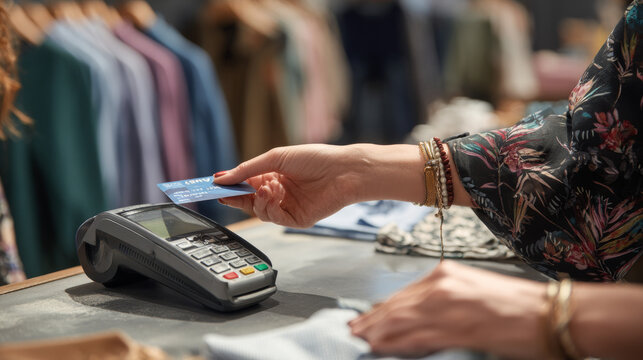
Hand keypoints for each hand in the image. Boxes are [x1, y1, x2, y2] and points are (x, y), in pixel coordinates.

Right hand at [213, 144, 375, 227]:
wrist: (343, 171)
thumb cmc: (315, 158)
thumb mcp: (275, 158)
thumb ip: (247, 170)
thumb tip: (221, 177)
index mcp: (271, 176)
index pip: (244, 184)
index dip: (228, 186)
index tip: (213, 186)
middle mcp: (278, 193)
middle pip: (248, 201)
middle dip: (236, 197)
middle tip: (224, 193)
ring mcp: (287, 207)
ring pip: (258, 211)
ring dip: (258, 199)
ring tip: (268, 186)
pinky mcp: (296, 220)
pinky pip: (274, 218)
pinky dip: (270, 207)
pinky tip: (275, 193)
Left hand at [349, 261, 548, 358]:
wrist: (550, 313)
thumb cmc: (517, 303)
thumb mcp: (472, 290)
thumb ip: (442, 299)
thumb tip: (416, 315)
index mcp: (445, 272)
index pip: (403, 293)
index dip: (381, 307)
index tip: (365, 315)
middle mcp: (440, 284)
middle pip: (396, 305)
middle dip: (371, 320)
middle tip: (352, 329)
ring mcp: (445, 305)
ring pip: (399, 321)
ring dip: (376, 332)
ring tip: (359, 340)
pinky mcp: (454, 327)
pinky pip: (415, 338)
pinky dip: (395, 344)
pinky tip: (380, 348)